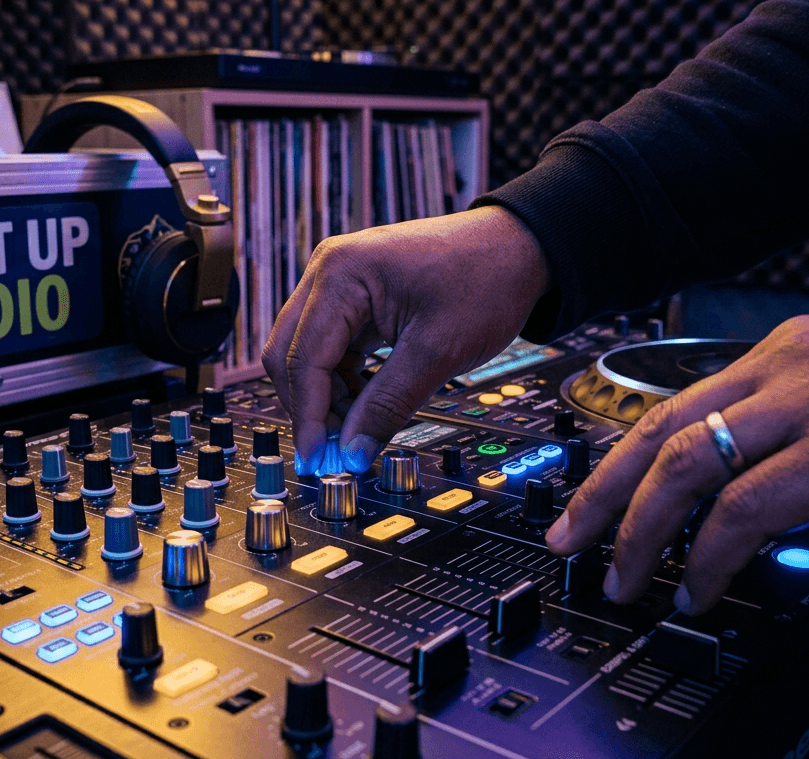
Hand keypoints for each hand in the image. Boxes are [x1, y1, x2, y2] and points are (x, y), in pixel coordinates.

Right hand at [263, 207, 550, 473]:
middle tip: (333, 451)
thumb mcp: (437, 351)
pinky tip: (366, 403)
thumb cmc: (486, 280)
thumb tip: (353, 452)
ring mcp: (339, 283)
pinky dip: (341, 380)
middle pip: (289, 354)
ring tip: (359, 428)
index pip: (304, 358)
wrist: (519, 249)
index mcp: (342, 274)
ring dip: (325, 396)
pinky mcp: (354, 297)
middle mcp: (329, 272)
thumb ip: (388, 405)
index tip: (315, 459)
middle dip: (309, 406)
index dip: (307, 416)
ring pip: (306, 353)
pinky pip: (329, 346)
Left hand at [546, 314, 808, 614]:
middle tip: (571, 537)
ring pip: (686, 465)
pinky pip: (746, 508)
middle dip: (603, 491)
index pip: (677, 403)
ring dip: (642, 530)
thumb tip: (751, 470)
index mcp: (787, 350)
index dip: (624, 457)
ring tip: (626, 578)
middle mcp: (786, 367)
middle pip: (661, 429)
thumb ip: (796, 419)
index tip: (594, 496)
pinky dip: (709, 555)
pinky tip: (698, 586)